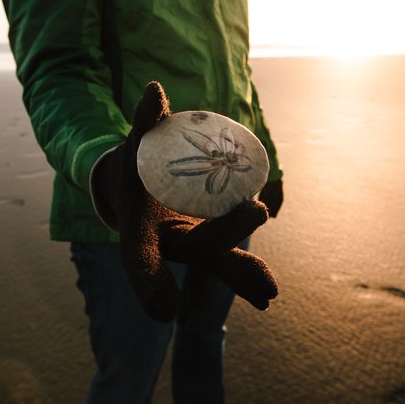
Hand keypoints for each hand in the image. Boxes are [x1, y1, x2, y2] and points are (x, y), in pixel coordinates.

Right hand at [91, 82, 278, 321]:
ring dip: (243, 274)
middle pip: (193, 251)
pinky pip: (227, 261)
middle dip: (225, 239)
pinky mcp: (206, 245)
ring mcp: (187, 247)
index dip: (151, 281)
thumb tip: (156, 91)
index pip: (141, 257)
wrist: (135, 188)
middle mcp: (164, 244)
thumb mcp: (135, 143)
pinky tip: (268, 293)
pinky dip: (246, 277)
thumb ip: (144, 121)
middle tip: (257, 211)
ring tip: (270, 291)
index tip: (166, 312)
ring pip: (215, 264)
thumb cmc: (134, 166)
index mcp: (139, 227)